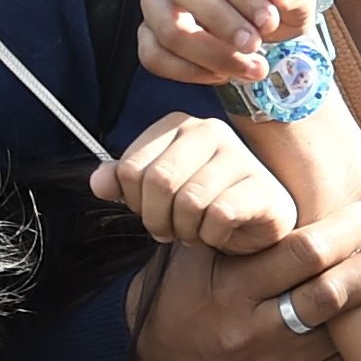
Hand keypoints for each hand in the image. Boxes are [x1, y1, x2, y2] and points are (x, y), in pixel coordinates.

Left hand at [98, 114, 295, 252]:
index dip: (133, 201)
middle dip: (157, 218)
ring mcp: (240, 156)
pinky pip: (219, 216)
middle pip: (158, 181)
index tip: (150, 211)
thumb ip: (124, 182)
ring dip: (185, 230)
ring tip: (194, 232)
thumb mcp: (157, 191)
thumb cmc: (204, 202)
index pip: (131, 168)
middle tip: (168, 230)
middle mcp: (210, 131)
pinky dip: (211, 235)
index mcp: (178, 125)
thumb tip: (98, 182)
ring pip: (189, 201)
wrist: (255, 223)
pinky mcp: (262, 187)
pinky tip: (217, 233)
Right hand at [133, 201, 360, 360]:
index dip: (345, 230)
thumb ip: (243, 224)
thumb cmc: (190, 287)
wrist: (158, 357)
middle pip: (331, 295)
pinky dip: (355, 337)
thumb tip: (302, 184)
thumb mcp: (201, 249)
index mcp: (230, 291)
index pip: (303, 254)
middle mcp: (251, 336)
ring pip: (340, 333)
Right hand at [140, 0, 311, 92]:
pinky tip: (222, 75)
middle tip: (255, 47)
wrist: (262, 39)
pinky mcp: (148, 35)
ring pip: (167, 26)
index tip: (269, 23)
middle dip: (222, 23)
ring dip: (210, 54)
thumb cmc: (275, 10)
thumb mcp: (298, 0)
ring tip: (248, 69)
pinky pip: (153, 56)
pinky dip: (190, 72)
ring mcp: (157, 1)